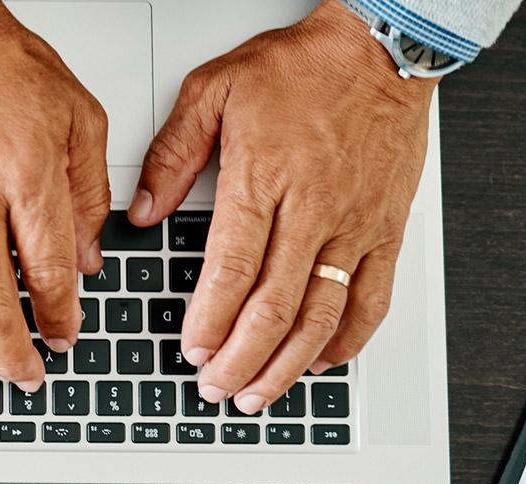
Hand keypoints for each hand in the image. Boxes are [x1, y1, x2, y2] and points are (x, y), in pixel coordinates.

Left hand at [129, 1, 433, 412]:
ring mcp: (353, 225)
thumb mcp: (213, 91)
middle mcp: (312, 211)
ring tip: (257, 392)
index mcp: (262, 180)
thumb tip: (141, 212)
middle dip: (240, 359)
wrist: (380, 50)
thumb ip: (171, 155)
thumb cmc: (300, 69)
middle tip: (214, 387)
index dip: (211, 321)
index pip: (233, 270)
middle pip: (274, 307)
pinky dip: (347, 338)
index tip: (192, 350)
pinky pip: (371, 297)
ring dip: (286, 363)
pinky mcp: (385, 230)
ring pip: (321, 314)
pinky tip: (321, 360)